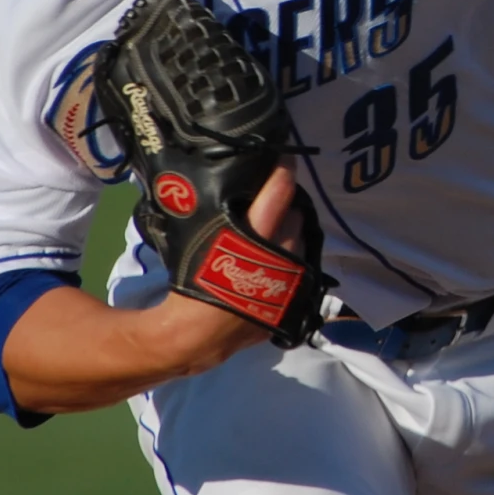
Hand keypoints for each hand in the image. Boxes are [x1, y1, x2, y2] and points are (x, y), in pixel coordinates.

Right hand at [148, 161, 307, 363]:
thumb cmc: (190, 283)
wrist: (196, 336)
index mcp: (251, 241)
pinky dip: (295, 255)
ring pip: (303, 242)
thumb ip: (205, 214)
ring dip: (294, 228)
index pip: (277, 196)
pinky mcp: (292, 298)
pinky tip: (284, 251)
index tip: (285, 158)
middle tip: (277, 193)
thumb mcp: (194, 242)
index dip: (282, 172)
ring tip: (281, 221)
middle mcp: (277, 258)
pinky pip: (302, 267)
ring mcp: (289, 280)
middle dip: (289, 202)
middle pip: (295, 217)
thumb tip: (191, 184)